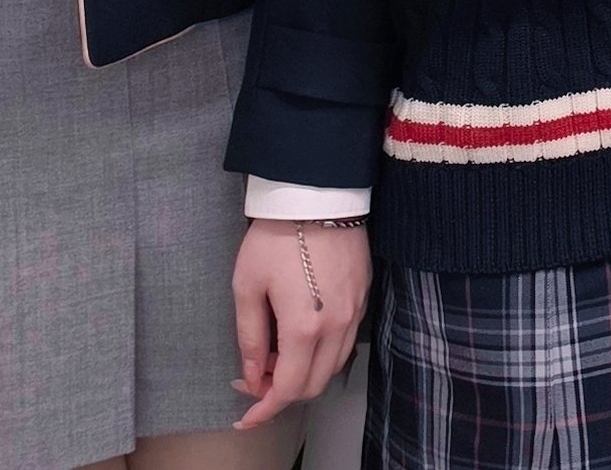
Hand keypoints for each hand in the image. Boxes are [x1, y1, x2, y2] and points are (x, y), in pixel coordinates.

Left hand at [230, 216, 368, 426]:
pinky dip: (322, 351)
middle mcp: (337, 326)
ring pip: (332, 365)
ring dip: (304, 371)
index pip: (287, 389)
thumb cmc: (276, 236)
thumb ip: (249, 337)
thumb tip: (252, 375)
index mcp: (304, 328)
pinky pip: (345, 340)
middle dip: (283, 392)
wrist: (318, 194)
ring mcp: (355, 311)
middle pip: (313, 385)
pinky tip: (301, 334)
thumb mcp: (247, 286)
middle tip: (256, 376)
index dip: (264, 409)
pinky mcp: (364, 295)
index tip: (246, 417)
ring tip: (276, 352)